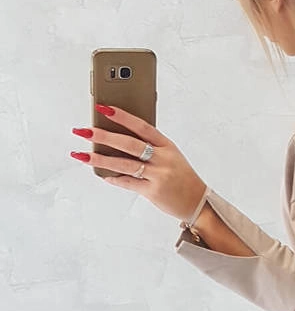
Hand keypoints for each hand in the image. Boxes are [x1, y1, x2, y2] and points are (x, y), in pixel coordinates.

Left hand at [70, 104, 206, 222]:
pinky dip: (114, 179)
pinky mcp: (153, 192)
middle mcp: (163, 159)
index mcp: (167, 145)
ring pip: (124, 164)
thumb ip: (150, 147)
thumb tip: (118, 139)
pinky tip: (102, 175)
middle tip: (84, 131)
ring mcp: (158, 175)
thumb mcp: (170, 156)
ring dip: (100, 159)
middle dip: (103, 136)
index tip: (103, 108)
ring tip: (82, 155)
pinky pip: (128, 183)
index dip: (122, 116)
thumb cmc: (181, 176)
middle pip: (129, 144)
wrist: (197, 201)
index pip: (141, 126)